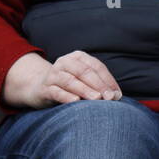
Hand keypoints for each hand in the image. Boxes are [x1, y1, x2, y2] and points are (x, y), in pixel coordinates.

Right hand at [2, 51, 122, 108]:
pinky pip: (56, 91)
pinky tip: (76, 101)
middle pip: (84, 72)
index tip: (118, 95)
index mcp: (77, 58)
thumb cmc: (71, 86)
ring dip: (85, 90)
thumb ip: (100, 84)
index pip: (96, 66)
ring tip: (97, 99)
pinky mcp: (45, 88)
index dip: (108, 80)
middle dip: (98, 85)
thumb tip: (116, 96)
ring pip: (70, 80)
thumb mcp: (85, 80)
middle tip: (110, 97)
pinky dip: (66, 96)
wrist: (40, 88)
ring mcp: (53, 74)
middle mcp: (64, 62)